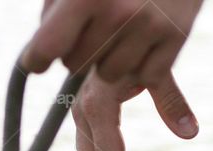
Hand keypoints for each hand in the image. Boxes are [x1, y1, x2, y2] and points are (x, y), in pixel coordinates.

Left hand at [24, 0, 203, 86]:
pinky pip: (142, 75)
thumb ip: (53, 12)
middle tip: (92, 30)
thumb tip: (40, 55)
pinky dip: (139, 63)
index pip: (46, 49)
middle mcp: (118, 12)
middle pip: (75, 66)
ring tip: (120, 31)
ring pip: (108, 75)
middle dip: (77, 53)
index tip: (38, 60)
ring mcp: (149, 26)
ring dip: (108, 60)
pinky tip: (143, 38)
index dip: (36, 59)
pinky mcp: (176, 36)